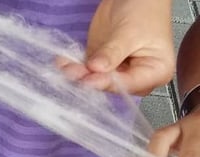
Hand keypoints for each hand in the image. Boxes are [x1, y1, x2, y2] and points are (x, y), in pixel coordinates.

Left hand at [59, 0, 173, 95]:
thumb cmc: (144, 8)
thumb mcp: (129, 32)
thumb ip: (112, 53)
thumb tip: (96, 68)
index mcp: (156, 71)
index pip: (128, 84)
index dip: (107, 83)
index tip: (89, 80)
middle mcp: (136, 77)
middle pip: (109, 86)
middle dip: (89, 80)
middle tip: (74, 73)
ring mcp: (117, 73)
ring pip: (94, 81)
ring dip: (77, 75)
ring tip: (66, 67)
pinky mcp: (100, 67)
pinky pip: (85, 71)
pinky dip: (73, 67)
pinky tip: (63, 63)